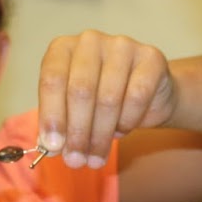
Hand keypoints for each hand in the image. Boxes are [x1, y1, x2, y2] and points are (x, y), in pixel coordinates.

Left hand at [36, 31, 176, 167]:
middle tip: (76, 161)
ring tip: (95, 158)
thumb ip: (59, 124)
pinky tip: (121, 131)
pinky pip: (137, 97)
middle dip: (78, 132)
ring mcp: (122, 45)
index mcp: (63, 48)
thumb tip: (51, 147)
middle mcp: (90, 40)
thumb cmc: (100, 99)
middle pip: (80, 91)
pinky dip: (127, 121)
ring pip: (108, 98)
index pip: (52, 80)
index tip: (53, 147)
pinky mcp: (151, 57)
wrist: (147, 92)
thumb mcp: (72, 109)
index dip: (51, 116)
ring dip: (100, 136)